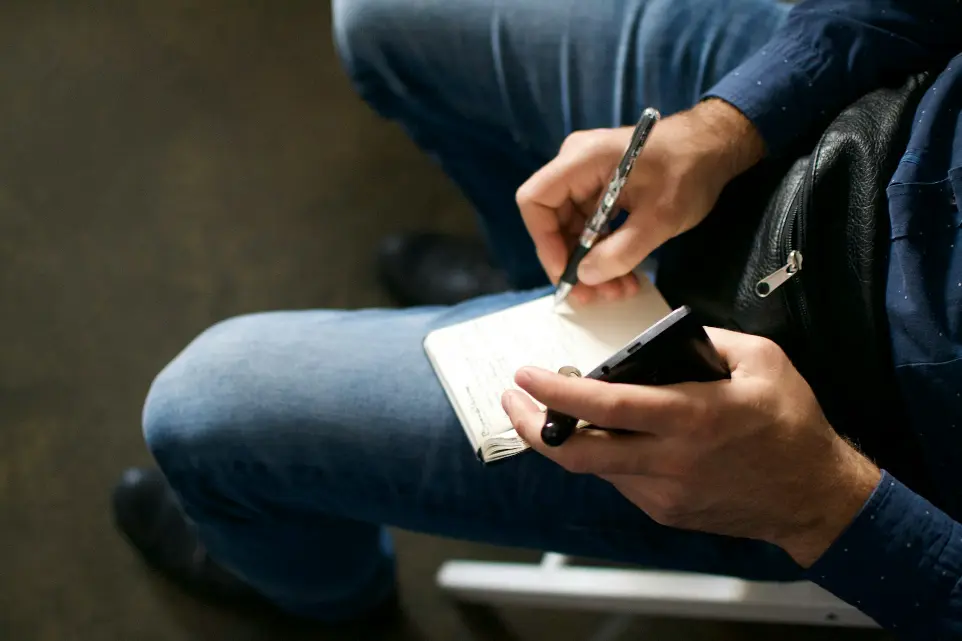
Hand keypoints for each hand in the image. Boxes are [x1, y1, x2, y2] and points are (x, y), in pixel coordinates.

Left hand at [501, 328, 880, 566]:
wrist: (814, 497)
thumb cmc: (792, 424)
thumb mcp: (764, 361)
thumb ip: (710, 341)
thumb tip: (664, 339)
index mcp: (690, 417)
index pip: (604, 406)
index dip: (555, 392)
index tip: (524, 375)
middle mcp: (669, 461)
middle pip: (578, 453)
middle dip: (532, 428)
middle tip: (513, 402)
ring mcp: (663, 493)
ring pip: (595, 467)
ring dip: (571, 439)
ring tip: (561, 411)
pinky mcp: (665, 511)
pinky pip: (619, 480)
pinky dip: (606, 455)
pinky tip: (611, 435)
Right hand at [516, 99, 764, 304]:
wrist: (717, 146)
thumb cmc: (689, 171)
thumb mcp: (659, 217)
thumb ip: (620, 250)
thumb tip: (586, 278)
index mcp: (581, 160)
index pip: (535, 200)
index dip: (544, 240)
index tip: (567, 272)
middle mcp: (576, 166)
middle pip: (553, 221)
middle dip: (572, 262)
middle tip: (594, 296)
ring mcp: (589, 179)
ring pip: (573, 229)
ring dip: (591, 264)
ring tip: (618, 292)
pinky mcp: (603, 190)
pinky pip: (592, 226)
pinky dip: (605, 252)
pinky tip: (625, 276)